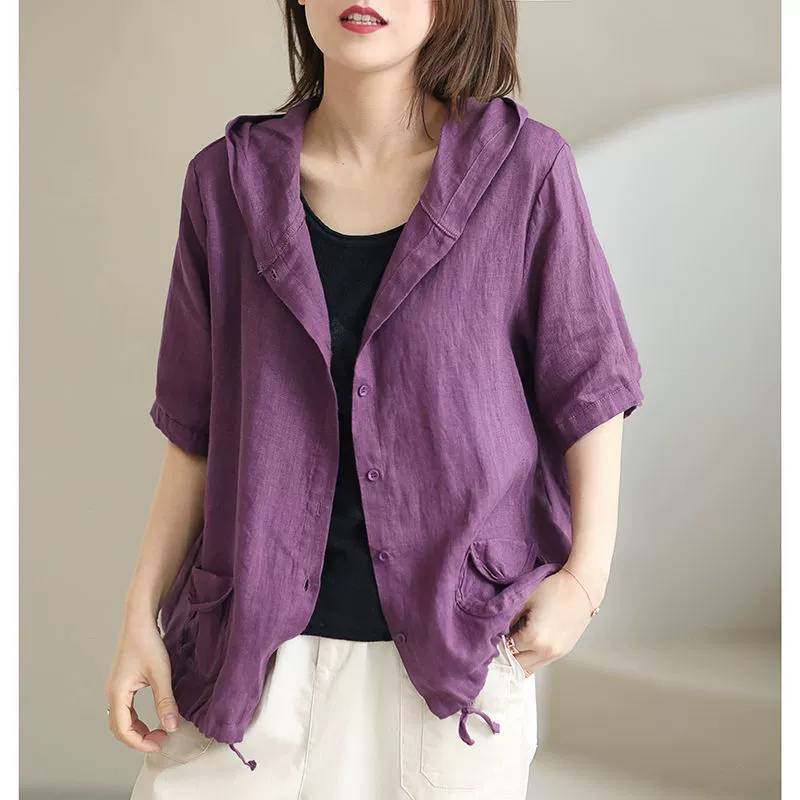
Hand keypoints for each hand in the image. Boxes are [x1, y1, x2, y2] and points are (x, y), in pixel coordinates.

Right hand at [105, 613, 178, 752]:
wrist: (139, 621)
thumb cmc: (148, 643)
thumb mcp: (160, 674)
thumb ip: (165, 702)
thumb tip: (172, 726)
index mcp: (117, 694)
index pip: (123, 730)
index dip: (140, 742)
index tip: (159, 745)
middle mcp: (112, 693)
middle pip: (119, 729)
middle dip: (139, 739)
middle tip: (161, 739)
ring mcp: (115, 688)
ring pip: (121, 720)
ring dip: (137, 730)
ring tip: (159, 731)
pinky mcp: (122, 683)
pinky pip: (125, 709)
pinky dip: (136, 719)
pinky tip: (151, 717)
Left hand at [506, 567, 602, 674]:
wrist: (581, 587)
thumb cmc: (553, 589)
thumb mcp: (524, 599)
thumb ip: (507, 618)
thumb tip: (496, 631)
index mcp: (533, 637)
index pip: (506, 650)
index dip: (496, 644)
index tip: (489, 639)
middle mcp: (546, 651)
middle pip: (517, 666)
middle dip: (505, 658)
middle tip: (496, 648)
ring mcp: (556, 654)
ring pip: (529, 669)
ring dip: (518, 662)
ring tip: (509, 648)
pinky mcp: (563, 652)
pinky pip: (541, 663)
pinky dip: (530, 659)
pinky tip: (524, 647)